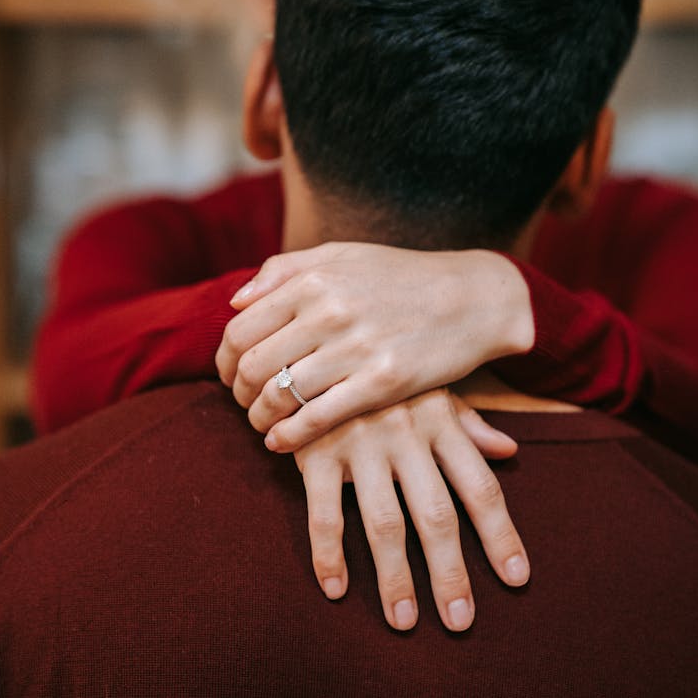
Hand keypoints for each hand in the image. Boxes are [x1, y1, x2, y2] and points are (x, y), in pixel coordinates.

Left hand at [216, 242, 533, 451]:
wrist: (473, 298)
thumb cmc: (403, 277)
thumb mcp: (343, 255)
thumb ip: (284, 269)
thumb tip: (235, 301)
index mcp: (314, 279)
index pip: (241, 328)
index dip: (224, 359)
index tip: (230, 375)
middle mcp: (329, 311)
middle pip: (252, 365)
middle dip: (238, 393)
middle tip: (244, 403)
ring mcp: (356, 348)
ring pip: (278, 394)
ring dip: (259, 417)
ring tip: (263, 423)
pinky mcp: (383, 383)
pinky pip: (317, 418)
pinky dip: (289, 436)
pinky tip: (281, 442)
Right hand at [292, 387, 529, 632]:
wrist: (316, 331)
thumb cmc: (382, 365)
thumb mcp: (429, 385)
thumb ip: (467, 423)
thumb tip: (510, 451)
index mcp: (439, 421)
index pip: (481, 488)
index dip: (500, 535)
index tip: (517, 579)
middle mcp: (406, 436)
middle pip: (436, 515)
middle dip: (451, 572)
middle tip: (460, 622)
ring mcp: (360, 444)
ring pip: (384, 523)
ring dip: (394, 577)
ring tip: (403, 621)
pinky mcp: (316, 450)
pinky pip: (324, 512)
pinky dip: (329, 554)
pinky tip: (336, 589)